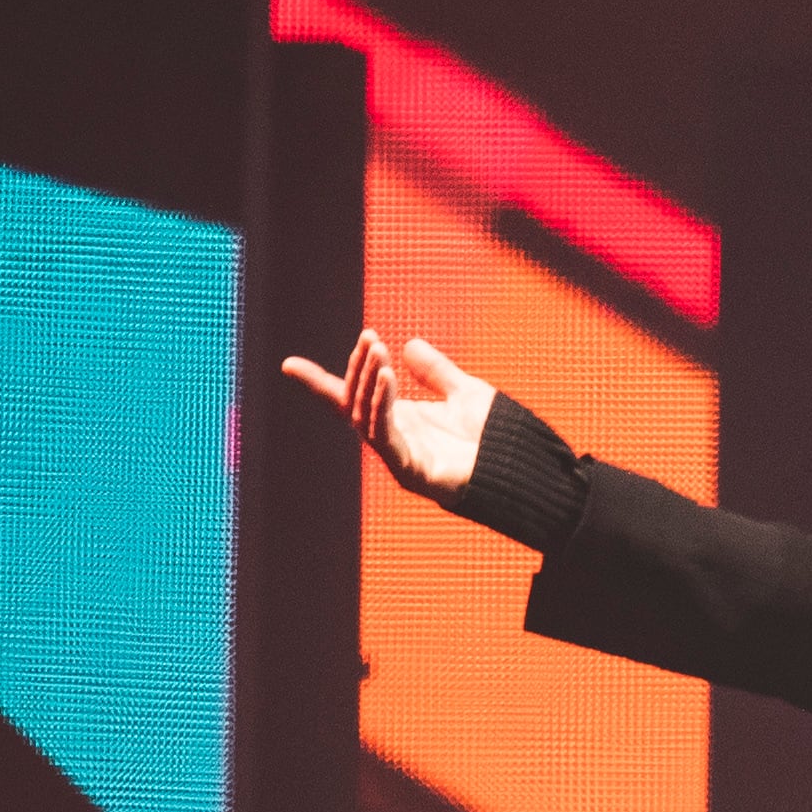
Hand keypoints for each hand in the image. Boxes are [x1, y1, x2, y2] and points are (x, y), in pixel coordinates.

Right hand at [279, 328, 493, 507]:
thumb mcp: (464, 393)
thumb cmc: (496, 440)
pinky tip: (387, 377)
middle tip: (369, 339)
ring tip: (378, 351)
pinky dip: (382, 405)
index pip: (352, 398)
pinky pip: (386, 435)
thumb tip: (408, 345)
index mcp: (400, 422)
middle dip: (359, 369)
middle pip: (356, 402)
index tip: (288, 365)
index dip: (320, 382)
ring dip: (369, 381)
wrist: (522, 472)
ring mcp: (400, 458)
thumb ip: (436, 372)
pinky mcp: (411, 472)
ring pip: (367, 416)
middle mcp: (394, 440)